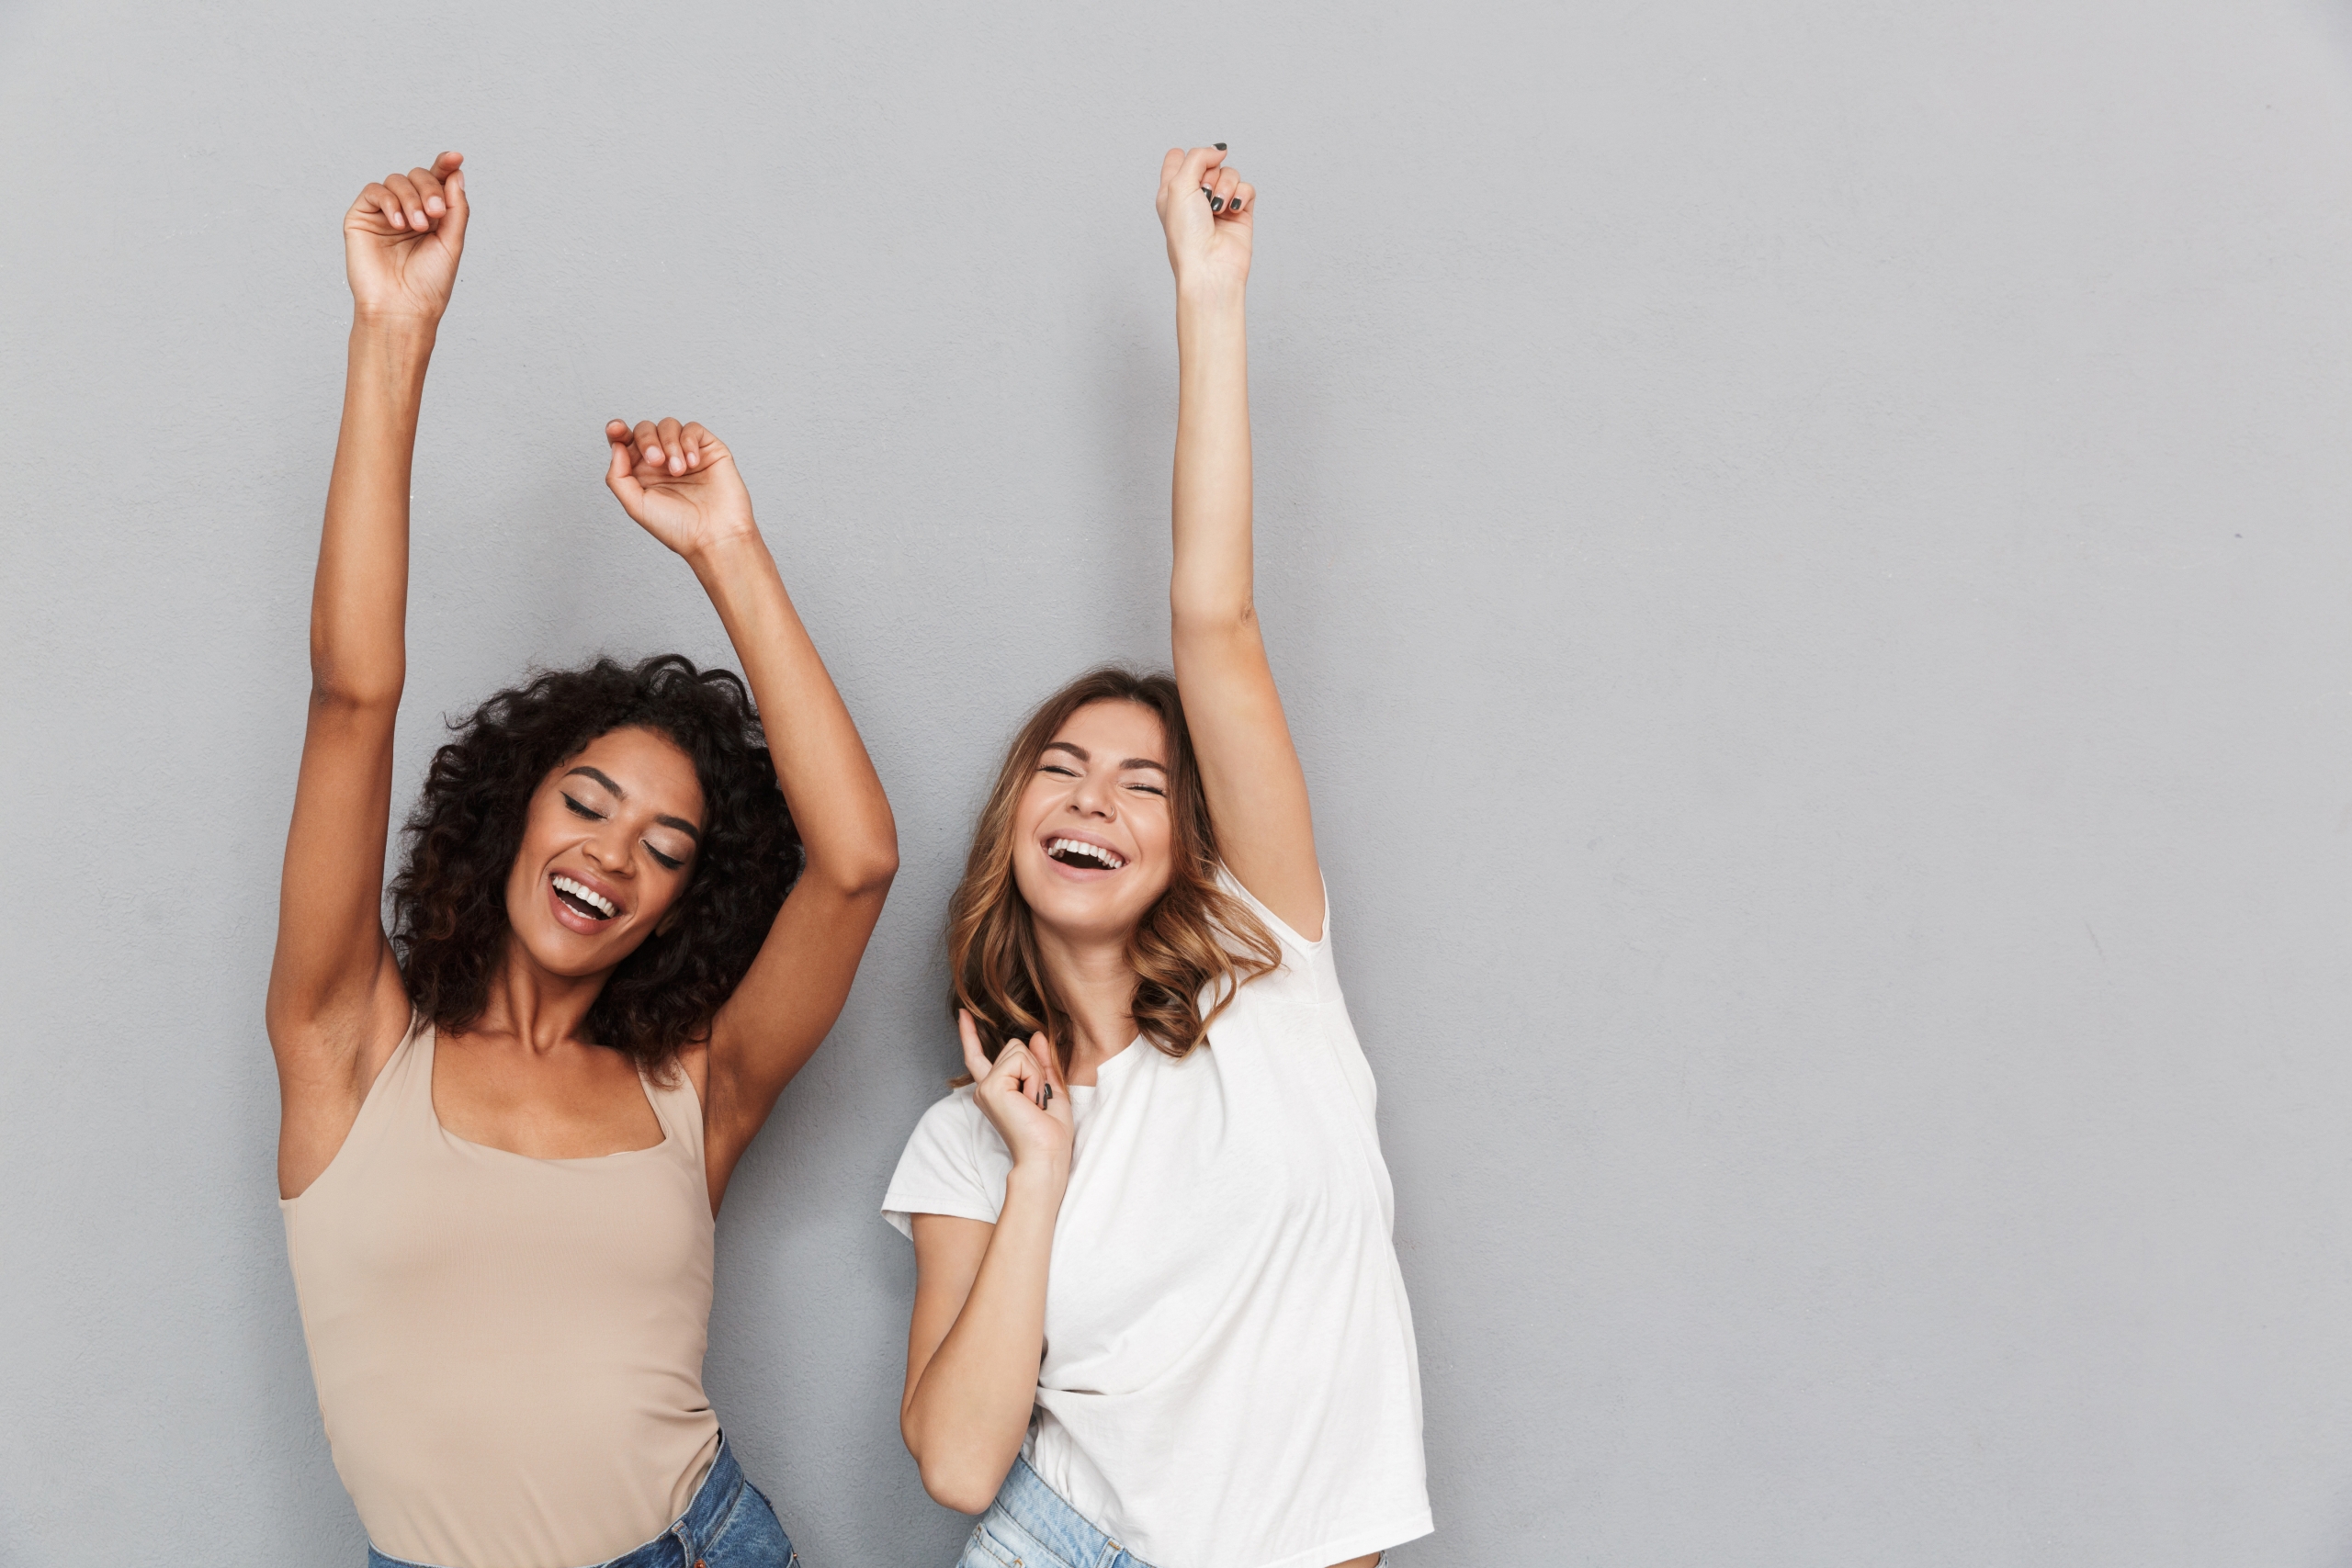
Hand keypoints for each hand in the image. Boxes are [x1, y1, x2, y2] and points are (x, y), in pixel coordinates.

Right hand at [345, 152, 468, 324]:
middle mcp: (408, 211)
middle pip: (418, 176)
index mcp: (432, 217)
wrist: (402, 308)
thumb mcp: (452, 242)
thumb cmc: (428, 283)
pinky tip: (399, 224)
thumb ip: (455, 208)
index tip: (455, 157)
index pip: (438, 183)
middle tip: (435, 214)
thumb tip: (456, 173)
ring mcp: (384, 213)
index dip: (445, 166)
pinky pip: (374, 191)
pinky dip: (389, 202)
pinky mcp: (361, 217)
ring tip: (417, 227)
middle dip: (430, 189)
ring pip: (397, 180)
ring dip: (411, 199)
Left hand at [604, 418, 759, 561]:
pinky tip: (692, 463)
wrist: (714, 536)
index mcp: (643, 474)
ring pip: (668, 425)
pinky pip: (693, 429)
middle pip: (645, 429)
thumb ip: (618, 476)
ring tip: (678, 470)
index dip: (617, 430)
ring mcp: (686, 455)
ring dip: (669, 444)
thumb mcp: (636, 506)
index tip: (616, 430)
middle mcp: (663, 463)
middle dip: (647, 441)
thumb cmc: (680, 529)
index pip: (626, 443)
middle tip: (657, 462)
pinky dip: (688, 442)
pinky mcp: (709, 450)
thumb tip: (617, 446)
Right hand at [959, 1009, 1073, 1177]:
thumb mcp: (1050, 1089)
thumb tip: (1036, 1035)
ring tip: (1034, 1103)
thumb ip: (1041, 1062)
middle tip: (1037, 1101)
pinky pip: (1021, 1061)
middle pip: (1015, 1047)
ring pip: (1019, 1051)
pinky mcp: (991, 1087)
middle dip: (1035, 1068)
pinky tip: (1030, 1102)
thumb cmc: (1050, 1132)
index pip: (978, 1056)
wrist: (1046, 1156)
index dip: (969, 1034)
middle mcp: (985, 1088)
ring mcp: (985, 1087)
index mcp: (995, 1090)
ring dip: (1036, 1075)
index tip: (963, 1014)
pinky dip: (1034, 1079)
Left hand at [1155, 145, 1253, 291]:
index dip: (1186, 158)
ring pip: (1229, 173)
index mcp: (1172, 192)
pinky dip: (1241, 195)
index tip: (1188, 170)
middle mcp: (1195, 197)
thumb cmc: (1187, 235)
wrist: (1210, 266)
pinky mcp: (1240, 212)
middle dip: (1209, 175)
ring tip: (1218, 209)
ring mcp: (1219, 204)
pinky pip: (1247, 187)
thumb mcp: (1178, 185)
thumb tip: (1219, 151)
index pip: (1178, 158)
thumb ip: (1197, 158)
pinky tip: (1232, 210)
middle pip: (1209, 163)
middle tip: (1203, 197)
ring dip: (1225, 187)